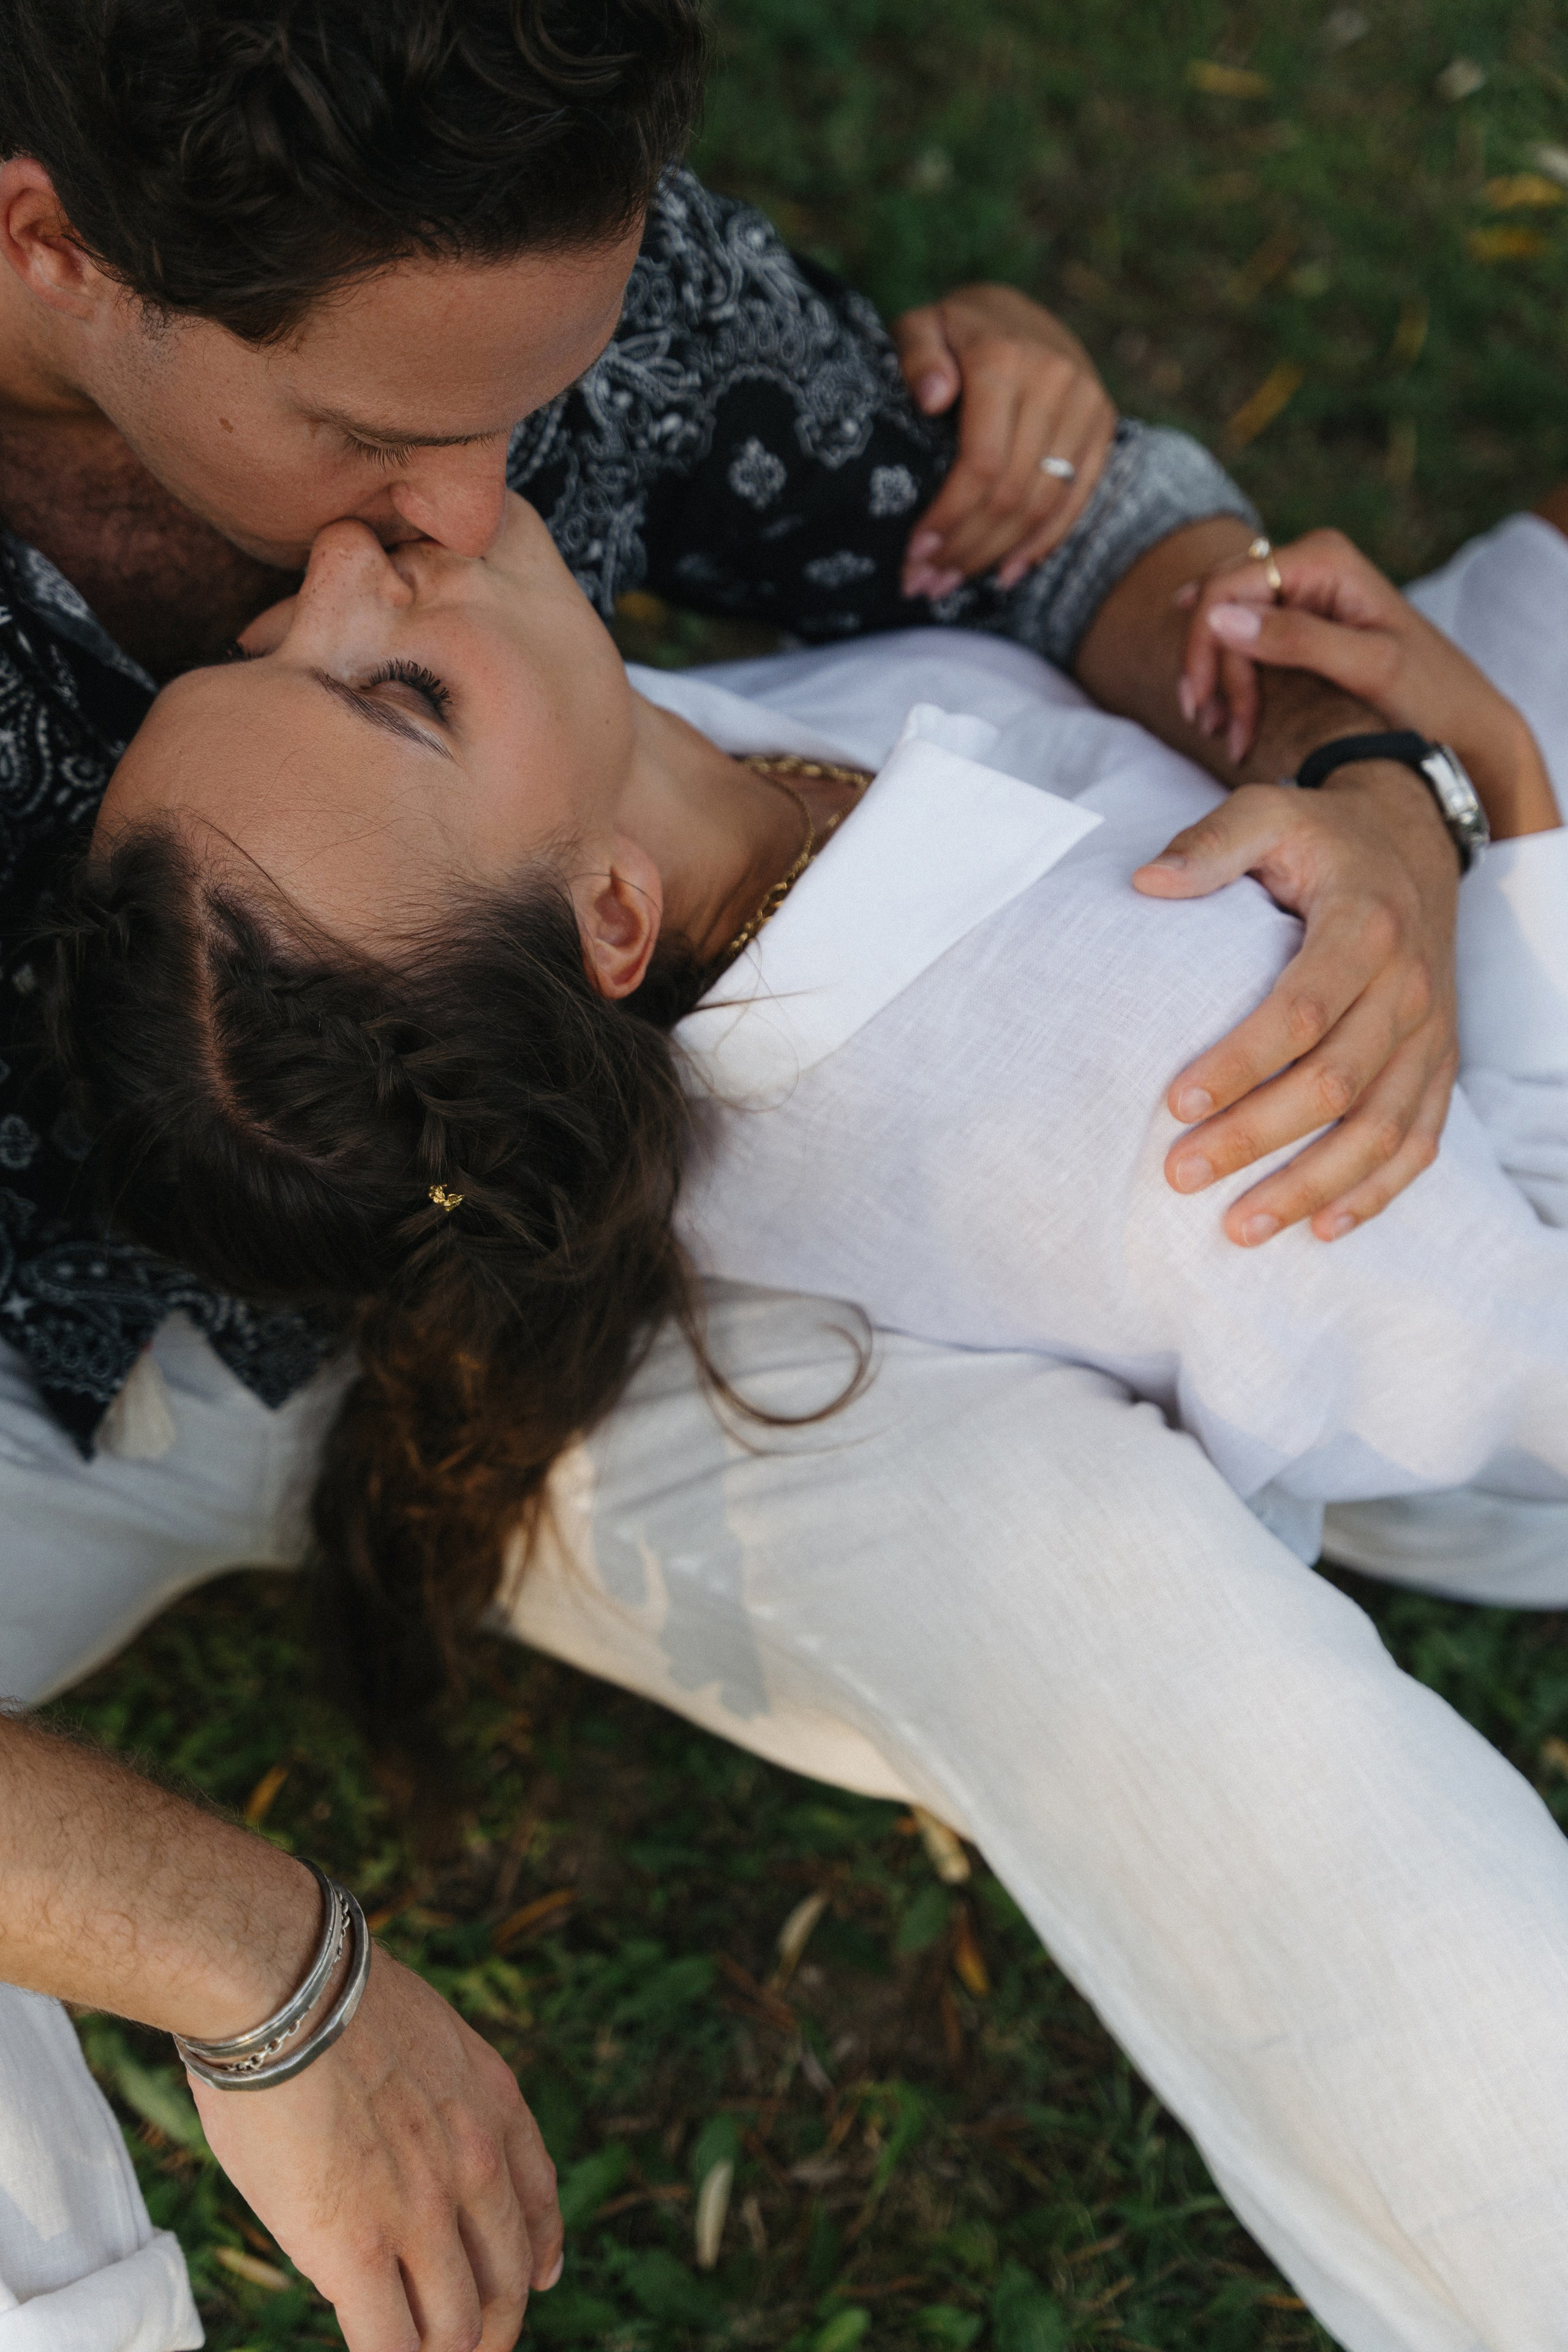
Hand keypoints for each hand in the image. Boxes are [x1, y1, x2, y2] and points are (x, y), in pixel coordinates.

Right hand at [193, 1948, 561, 2351]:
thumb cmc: (327, 1998)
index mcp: (493, 2105)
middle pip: (507, 2279)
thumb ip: (434, 2098)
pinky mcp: (354, 2252)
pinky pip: (390, 2345)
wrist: (286, 1989)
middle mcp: (475, 2166)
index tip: (539, 2278)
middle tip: (469, 2345)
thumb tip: (406, 2137)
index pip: (539, 2201)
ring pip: (456, 2326)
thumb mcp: (423, 2035)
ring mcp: (420, 2214)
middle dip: (492, 2324)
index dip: (540, 2251)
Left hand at [892, 284, 1115, 597]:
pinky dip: (1041, 544)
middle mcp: (1055, 381)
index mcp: (1005, 359)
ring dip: (994, 555)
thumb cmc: (956, 329)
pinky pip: (1075, 501)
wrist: (1019, 310)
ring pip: (1042, 505)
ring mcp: (1086, 406)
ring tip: (950, 584)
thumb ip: (918, 355)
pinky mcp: (1103, 427)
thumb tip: (932, 398)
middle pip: (1011, 493)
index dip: (949, 517)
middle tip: (923, 583)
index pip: (982, 462)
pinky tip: (1004, 573)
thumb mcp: (924, 326)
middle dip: (964, 548)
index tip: (915, 554)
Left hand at [1134, 769, 1459, 1243]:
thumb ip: (1211, 844)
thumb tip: (1148, 882)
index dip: (1239, 1063)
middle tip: (1180, 1174)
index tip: (1174, 1102)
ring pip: (1380, 1129)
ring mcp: (1432, 1034)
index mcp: (1365, 926)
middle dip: (1255, 1137)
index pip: (1301, 1011)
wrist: (1411, 843)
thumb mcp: (1268, 812)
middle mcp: (1409, 986)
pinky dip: (1377, 1192)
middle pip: (1335, 1083)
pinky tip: (1324, 1227)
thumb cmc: (1322, 839)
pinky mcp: (1440, 1065)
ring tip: (1238, 1227)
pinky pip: (1420, 1142)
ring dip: (1310, 1186)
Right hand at [1179, 527, 1559, 836]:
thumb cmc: (1428, 693)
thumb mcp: (1368, 666)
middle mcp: (1308, 564)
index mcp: (1324, 559)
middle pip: (1219, 606)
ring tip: (1224, 735)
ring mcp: (1302, 592)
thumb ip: (1297, 639)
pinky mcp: (1300, 622)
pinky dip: (1232, 684)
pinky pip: (1244, 643)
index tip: (1200, 705)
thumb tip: (1217, 619)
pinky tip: (1233, 719)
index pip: (1227, 586)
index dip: (1202, 644)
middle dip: (1208, 670)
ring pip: (1225, 628)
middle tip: (1210, 729)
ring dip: (1217, 684)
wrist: (1462, 719)